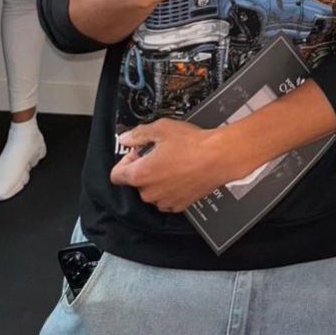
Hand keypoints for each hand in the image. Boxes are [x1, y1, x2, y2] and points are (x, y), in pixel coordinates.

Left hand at [111, 118, 232, 211]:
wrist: (219, 157)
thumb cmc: (192, 144)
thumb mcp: (162, 129)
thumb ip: (138, 134)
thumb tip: (126, 139)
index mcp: (140, 174)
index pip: (116, 175)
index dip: (125, 161)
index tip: (137, 153)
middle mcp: (149, 192)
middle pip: (136, 182)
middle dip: (144, 168)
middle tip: (160, 154)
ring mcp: (164, 201)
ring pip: (152, 191)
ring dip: (157, 179)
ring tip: (174, 163)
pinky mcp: (179, 205)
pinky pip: (166, 197)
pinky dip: (170, 188)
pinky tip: (182, 173)